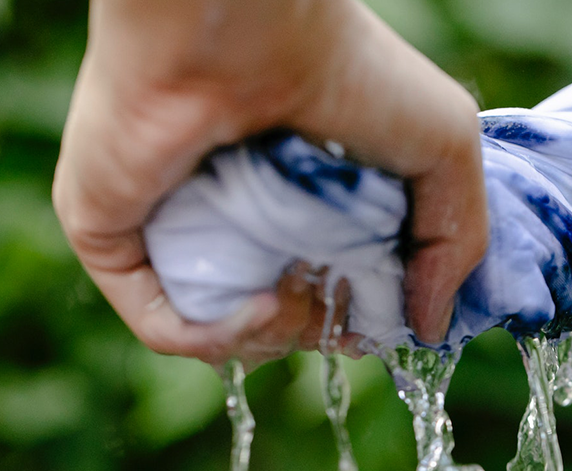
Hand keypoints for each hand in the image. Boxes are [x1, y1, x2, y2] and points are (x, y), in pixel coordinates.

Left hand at [53, 0, 485, 361]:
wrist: (250, 24)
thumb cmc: (350, 71)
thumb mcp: (446, 150)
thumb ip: (456, 244)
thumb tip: (429, 331)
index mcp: (299, 193)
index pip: (325, 286)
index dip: (359, 318)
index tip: (386, 317)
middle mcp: (234, 212)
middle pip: (277, 318)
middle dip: (321, 328)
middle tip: (339, 293)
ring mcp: (171, 226)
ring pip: (219, 329)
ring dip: (277, 337)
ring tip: (299, 287)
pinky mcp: (115, 236)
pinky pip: (163, 323)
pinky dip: (218, 338)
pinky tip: (261, 305)